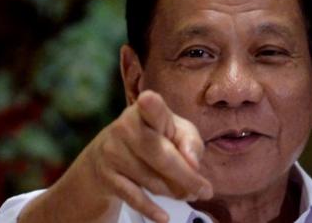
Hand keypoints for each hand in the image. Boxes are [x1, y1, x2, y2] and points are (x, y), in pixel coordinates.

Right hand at [18, 90, 212, 222]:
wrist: (107, 154)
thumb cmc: (153, 138)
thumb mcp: (176, 131)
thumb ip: (190, 142)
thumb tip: (192, 163)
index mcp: (146, 110)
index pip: (151, 107)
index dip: (150, 105)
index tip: (147, 100)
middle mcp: (125, 127)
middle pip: (162, 156)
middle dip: (187, 177)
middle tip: (204, 190)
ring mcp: (112, 152)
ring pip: (152, 180)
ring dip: (174, 192)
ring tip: (187, 193)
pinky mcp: (106, 175)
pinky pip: (133, 196)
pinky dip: (151, 209)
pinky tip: (165, 217)